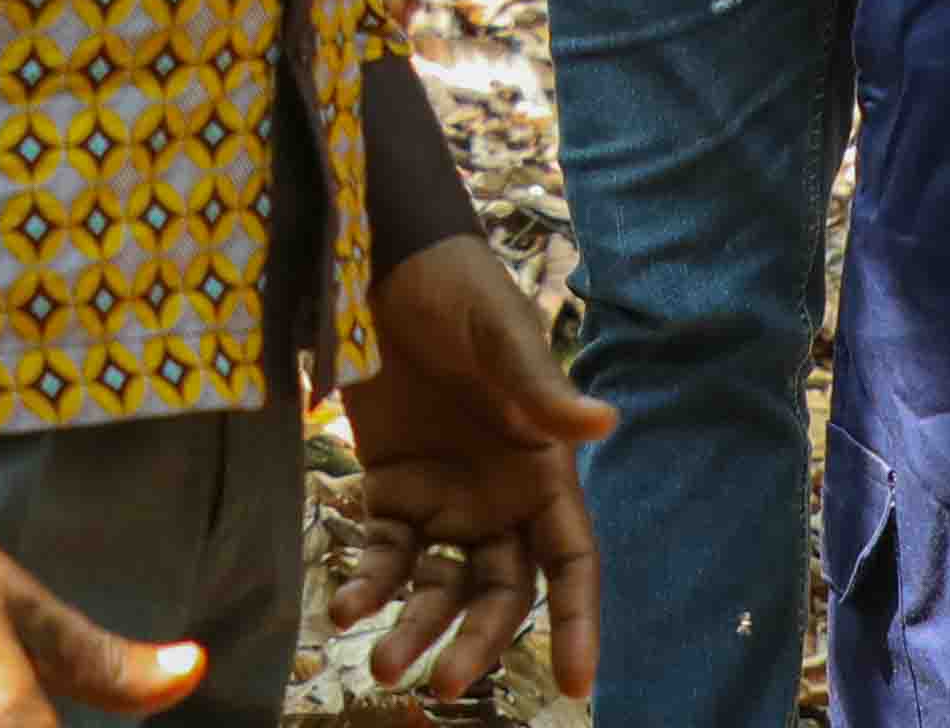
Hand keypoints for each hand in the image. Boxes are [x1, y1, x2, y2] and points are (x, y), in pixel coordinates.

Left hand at [327, 231, 605, 704]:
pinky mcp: (389, 488)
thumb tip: (606, 421)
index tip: (576, 685)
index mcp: (544, 469)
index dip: (578, 621)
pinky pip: (383, 552)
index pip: (572, 562)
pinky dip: (367, 582)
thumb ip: (540, 389)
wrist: (376, 263)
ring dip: (417, 627)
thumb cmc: (457, 291)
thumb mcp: (499, 336)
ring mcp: (444, 497)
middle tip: (443, 682)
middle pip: (501, 593)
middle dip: (477, 641)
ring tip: (383, 664)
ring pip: (440, 586)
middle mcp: (499, 498)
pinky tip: (343, 606)